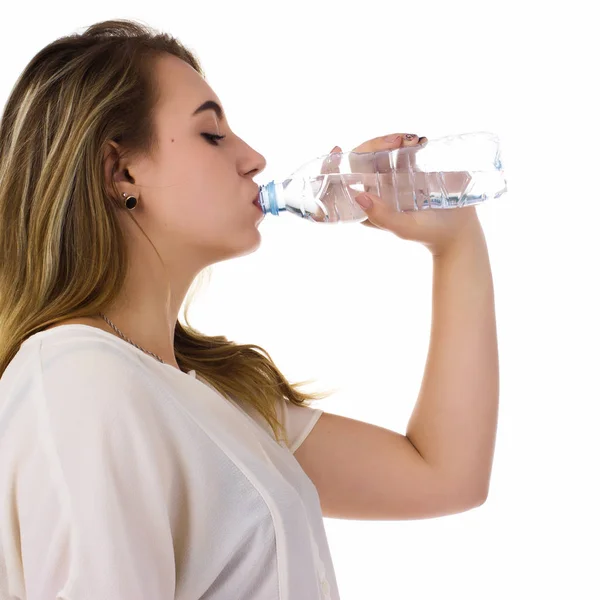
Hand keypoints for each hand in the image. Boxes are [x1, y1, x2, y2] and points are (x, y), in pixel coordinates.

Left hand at [324, 134, 481, 256]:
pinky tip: (418, 141)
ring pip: (381, 150)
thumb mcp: (403, 227)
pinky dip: (407, 141)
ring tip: (411, 141)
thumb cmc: (427, 233)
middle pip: (362, 159)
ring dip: (391, 140)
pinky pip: (401, 149)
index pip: (342, 182)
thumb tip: (359, 194)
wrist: (458, 230)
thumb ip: (382, 215)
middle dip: (372, 145)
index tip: (337, 150)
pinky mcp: (410, 168)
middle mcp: (375, 187)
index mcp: (365, 204)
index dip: (334, 166)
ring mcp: (392, 176)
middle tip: (394, 141)